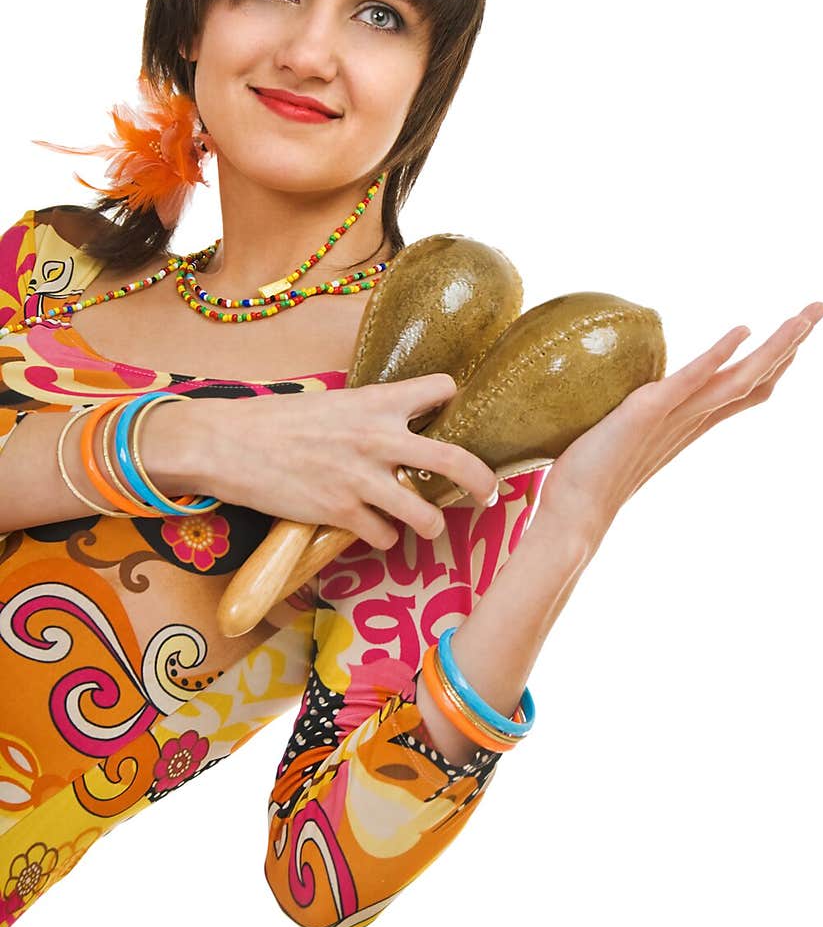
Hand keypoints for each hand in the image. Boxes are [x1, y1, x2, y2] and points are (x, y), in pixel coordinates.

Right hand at [195, 372, 498, 548]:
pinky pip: (383, 535)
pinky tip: (374, 530)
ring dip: (431, 523)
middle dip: (480, 481)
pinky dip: (383, 537)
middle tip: (489, 492)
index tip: (457, 413)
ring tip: (429, 525)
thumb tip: (395, 428)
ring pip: (425, 514)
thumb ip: (368, 414)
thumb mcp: (331, 403)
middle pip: (454, 459)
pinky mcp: (341, 512)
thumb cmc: (276, 421)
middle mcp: (378, 438)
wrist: (229, 444)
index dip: (452, 401)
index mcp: (375, 401)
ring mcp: (362, 479)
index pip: (440, 389)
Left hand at [537, 300, 822, 542]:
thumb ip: (629, 420)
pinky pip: (690, 379)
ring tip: (805, 316)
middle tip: (821, 309)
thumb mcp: (617, 439)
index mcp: (688, 426)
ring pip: (739, 378)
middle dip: (790, 342)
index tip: (796, 335)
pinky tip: (743, 329)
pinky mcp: (647, 412)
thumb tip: (619, 401)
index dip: (771, 362)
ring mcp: (674, 418)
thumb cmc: (585, 481)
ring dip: (776, 345)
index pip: (741, 390)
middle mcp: (691, 422)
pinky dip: (718, 354)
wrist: (573, 516)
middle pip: (755, 378)